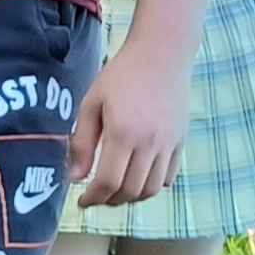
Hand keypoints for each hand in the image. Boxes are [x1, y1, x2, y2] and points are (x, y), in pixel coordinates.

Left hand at [69, 38, 190, 206]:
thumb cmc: (121, 75)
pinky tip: (138, 178)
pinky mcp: (180, 141)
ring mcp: (168, 144)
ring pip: (151, 189)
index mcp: (123, 133)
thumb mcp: (92, 103)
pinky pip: (168, 177)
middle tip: (97, 196)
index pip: (108, 181)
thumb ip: (82, 142)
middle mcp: (149, 143)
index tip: (82, 201)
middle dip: (110, 200)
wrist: (162, 54)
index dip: (93, 198)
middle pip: (130, 191)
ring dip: (131, 197)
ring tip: (116, 191)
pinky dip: (152, 186)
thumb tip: (74, 176)